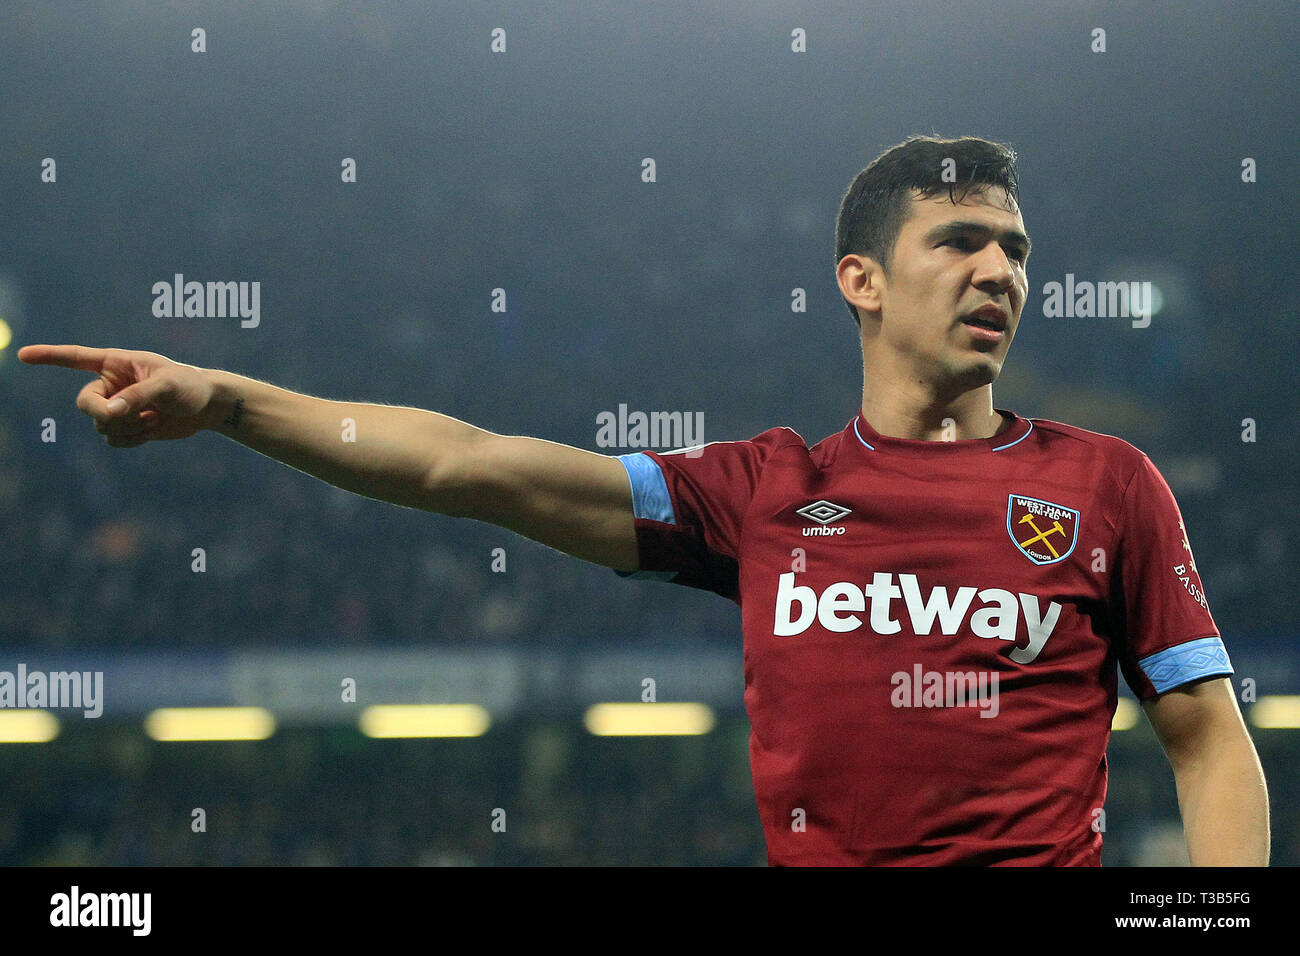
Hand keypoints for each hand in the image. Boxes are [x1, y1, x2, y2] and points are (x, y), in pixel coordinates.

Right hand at [17, 344, 215, 446]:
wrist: (207, 406)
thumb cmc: (190, 386)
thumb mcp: (167, 385)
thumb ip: (138, 396)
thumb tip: (110, 412)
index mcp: (116, 363)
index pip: (76, 358)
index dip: (49, 357)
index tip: (23, 355)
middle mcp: (111, 384)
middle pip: (85, 404)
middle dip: (104, 413)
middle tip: (126, 414)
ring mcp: (118, 406)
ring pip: (101, 425)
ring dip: (127, 427)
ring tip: (154, 417)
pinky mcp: (127, 426)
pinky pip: (114, 439)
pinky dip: (131, 439)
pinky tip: (152, 428)